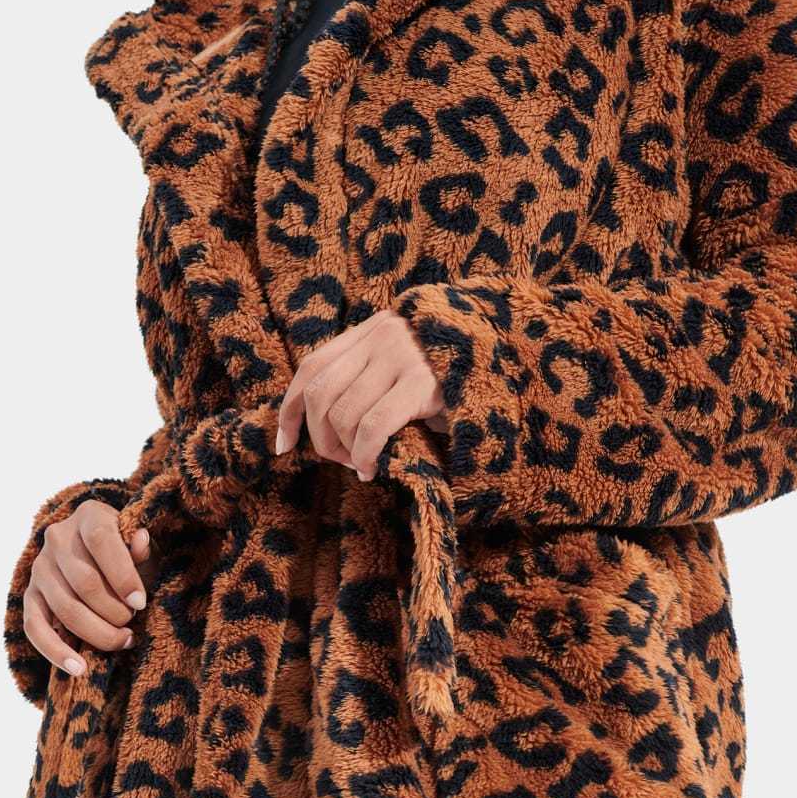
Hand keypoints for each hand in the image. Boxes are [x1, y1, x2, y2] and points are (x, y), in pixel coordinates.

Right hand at [24, 500, 155, 677]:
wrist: (97, 556)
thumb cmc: (129, 554)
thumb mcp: (141, 547)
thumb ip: (141, 548)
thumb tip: (140, 540)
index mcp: (89, 516)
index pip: (102, 541)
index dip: (123, 574)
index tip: (141, 603)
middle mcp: (57, 538)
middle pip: (85, 582)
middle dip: (115, 610)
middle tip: (134, 622)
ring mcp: (40, 568)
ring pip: (65, 609)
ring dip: (98, 632)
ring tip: (123, 640)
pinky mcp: (30, 596)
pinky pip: (35, 628)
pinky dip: (56, 652)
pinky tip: (79, 668)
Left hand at [275, 309, 445, 478]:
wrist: (512, 357)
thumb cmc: (457, 379)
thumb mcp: (406, 371)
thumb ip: (371, 383)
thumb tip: (328, 432)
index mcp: (372, 330)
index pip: (312, 368)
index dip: (290, 411)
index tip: (284, 446)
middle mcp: (382, 336)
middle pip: (321, 394)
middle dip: (320, 438)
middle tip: (340, 461)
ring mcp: (402, 356)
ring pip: (343, 413)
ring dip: (344, 450)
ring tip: (361, 464)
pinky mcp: (423, 383)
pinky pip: (372, 426)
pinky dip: (364, 454)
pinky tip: (372, 468)